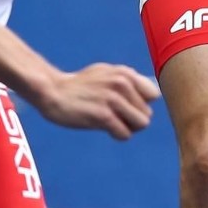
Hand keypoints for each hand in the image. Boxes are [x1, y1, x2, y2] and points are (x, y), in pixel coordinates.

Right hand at [35, 63, 160, 139]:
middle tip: (115, 116)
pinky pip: (125, 134)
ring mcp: (113, 99)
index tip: (127, 107)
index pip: (153, 95)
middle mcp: (122, 83)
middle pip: (146, 113)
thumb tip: (152, 93)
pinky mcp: (103, 116)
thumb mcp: (107, 73)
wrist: (54, 92)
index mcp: (125, 73)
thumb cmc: (81, 85)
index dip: (141, 104)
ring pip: (140, 124)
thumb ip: (128, 80)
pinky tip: (104, 128)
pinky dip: (117, 135)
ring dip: (127, 128)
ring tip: (112, 123)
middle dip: (133, 119)